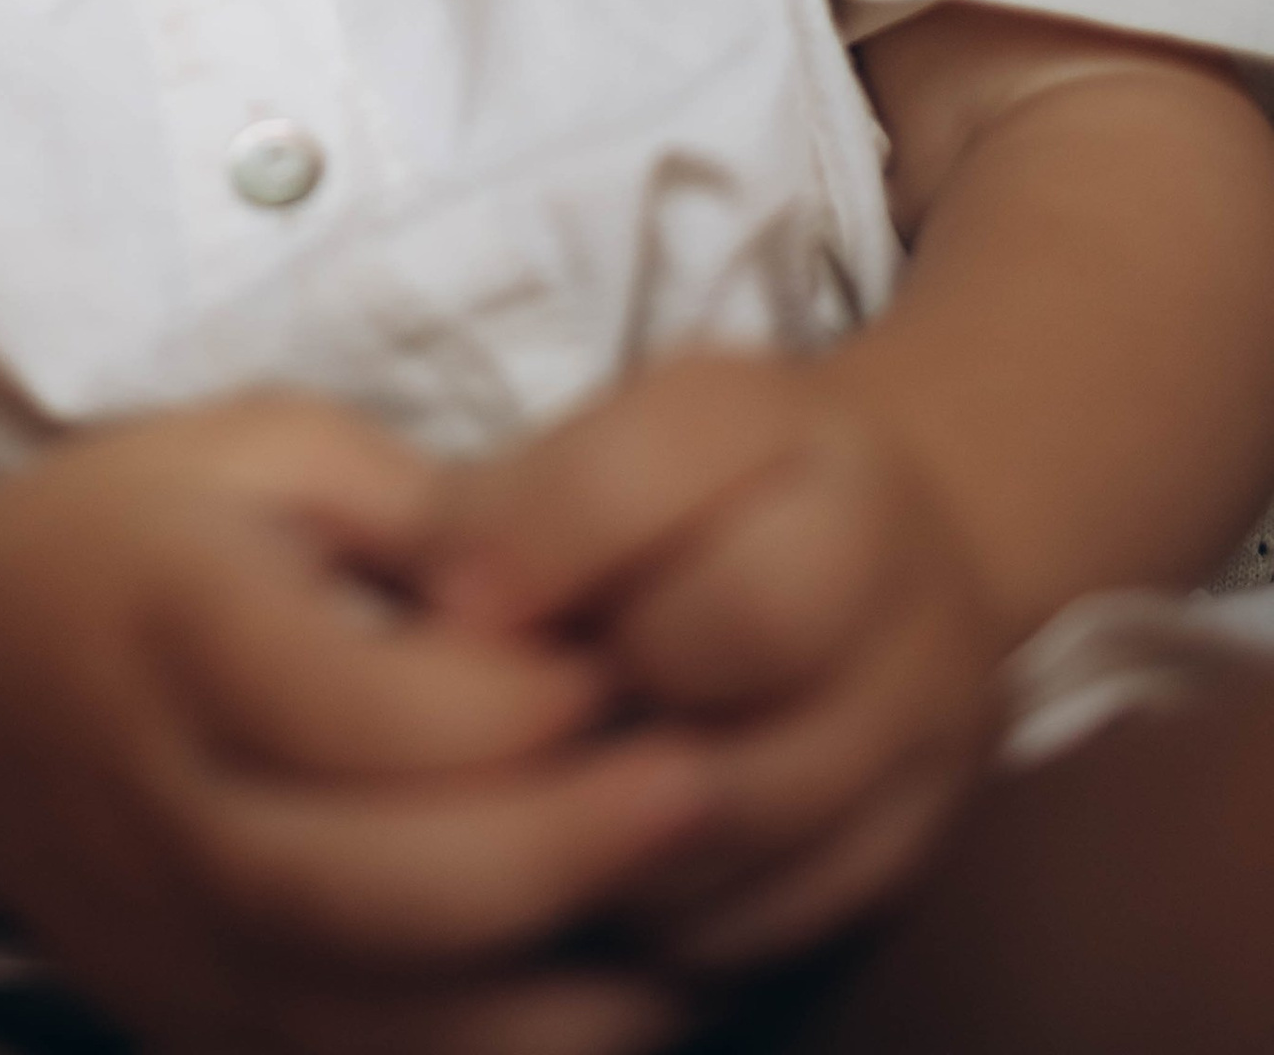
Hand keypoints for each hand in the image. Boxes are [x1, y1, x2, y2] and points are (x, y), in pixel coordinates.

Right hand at [0, 392, 711, 1052]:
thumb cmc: (121, 540)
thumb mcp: (255, 446)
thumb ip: (416, 507)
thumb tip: (576, 580)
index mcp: (182, 630)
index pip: (384, 707)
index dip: (533, 691)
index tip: (639, 647)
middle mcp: (171, 809)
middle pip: (395, 885)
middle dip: (576, 847)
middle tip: (703, 785)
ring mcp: (181, 946)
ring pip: (395, 1023)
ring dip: (566, 987)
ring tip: (692, 913)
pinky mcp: (204, 1031)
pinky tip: (612, 991)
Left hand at [415, 351, 1003, 978]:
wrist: (887, 544)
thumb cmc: (689, 495)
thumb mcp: (603, 439)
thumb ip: (506, 498)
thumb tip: (417, 583)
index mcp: (774, 419)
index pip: (657, 467)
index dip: (539, 540)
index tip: (449, 603)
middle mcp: (881, 547)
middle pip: (749, 621)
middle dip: (605, 684)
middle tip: (519, 722)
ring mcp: (923, 701)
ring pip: (762, 797)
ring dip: (616, 827)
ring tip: (526, 822)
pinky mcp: (924, 835)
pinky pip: (786, 915)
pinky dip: (674, 921)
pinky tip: (601, 893)